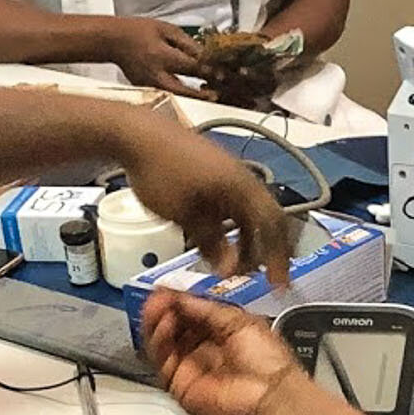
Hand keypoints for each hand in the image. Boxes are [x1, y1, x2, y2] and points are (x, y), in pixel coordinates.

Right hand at [106, 18, 207, 94]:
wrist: (114, 41)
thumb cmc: (139, 31)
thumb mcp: (166, 29)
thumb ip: (187, 43)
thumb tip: (206, 54)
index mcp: (161, 55)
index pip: (191, 67)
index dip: (209, 71)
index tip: (222, 75)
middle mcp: (155, 73)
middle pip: (183, 89)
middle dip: (201, 93)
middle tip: (215, 94)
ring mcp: (149, 84)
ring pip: (176, 96)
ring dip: (193, 96)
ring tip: (208, 95)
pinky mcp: (146, 89)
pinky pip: (167, 94)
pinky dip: (181, 93)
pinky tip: (192, 91)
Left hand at [119, 112, 296, 281]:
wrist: (134, 132)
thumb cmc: (159, 171)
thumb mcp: (184, 215)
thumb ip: (209, 242)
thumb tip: (227, 268)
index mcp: (242, 186)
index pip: (273, 225)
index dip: (278, 257)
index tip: (278, 282)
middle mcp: (242, 177)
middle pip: (265, 218)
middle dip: (262, 249)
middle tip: (255, 274)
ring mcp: (227, 172)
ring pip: (247, 211)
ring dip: (244, 238)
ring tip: (231, 260)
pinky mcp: (212, 170)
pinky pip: (232, 201)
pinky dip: (230, 223)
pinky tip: (216, 236)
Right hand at [142, 289, 305, 414]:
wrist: (268, 396)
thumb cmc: (268, 364)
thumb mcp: (239, 320)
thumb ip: (206, 308)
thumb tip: (180, 297)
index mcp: (224, 334)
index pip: (191, 313)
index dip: (179, 300)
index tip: (168, 289)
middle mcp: (206, 351)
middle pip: (173, 326)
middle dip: (164, 308)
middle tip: (158, 296)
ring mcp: (191, 368)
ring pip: (162, 341)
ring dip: (156, 321)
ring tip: (157, 306)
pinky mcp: (178, 384)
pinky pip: (160, 358)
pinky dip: (158, 338)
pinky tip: (164, 323)